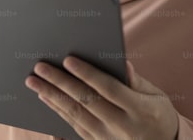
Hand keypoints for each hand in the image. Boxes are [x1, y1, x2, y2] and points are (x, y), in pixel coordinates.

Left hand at [26, 57, 178, 139]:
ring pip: (76, 115)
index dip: (88, 74)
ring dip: (52, 97)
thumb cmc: (158, 115)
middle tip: (39, 67)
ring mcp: (109, 138)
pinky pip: (75, 126)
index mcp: (141, 110)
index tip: (68, 60)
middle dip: (60, 83)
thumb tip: (122, 63)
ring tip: (34, 82)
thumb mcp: (157, 97)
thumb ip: (137, 81)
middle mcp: (123, 126)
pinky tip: (46, 97)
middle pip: (86, 101)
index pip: (109, 89)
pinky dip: (58, 111)